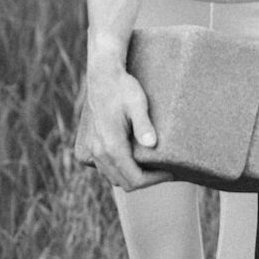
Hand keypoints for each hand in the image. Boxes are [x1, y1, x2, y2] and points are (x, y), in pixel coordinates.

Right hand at [75, 64, 169, 189]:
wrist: (102, 77)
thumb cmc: (123, 88)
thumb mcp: (138, 104)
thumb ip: (144, 124)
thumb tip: (151, 144)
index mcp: (111, 145)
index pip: (134, 179)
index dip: (154, 180)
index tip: (170, 171)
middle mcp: (98, 152)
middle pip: (123, 182)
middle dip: (145, 180)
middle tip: (164, 170)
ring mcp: (91, 150)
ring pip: (112, 176)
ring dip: (131, 176)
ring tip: (151, 166)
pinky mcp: (88, 146)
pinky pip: (104, 167)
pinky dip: (118, 168)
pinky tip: (133, 158)